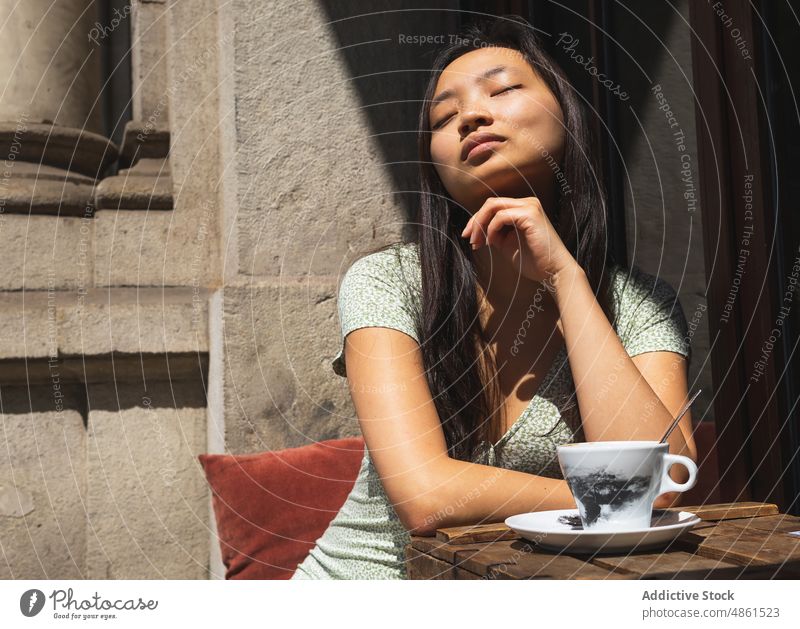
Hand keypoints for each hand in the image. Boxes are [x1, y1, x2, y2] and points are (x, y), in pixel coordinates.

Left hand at [460, 196, 577, 282]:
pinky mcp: (530, 214)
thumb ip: (495, 233)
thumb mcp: (508, 244)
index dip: (478, 220)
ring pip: (493, 206)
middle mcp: (528, 203)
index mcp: (523, 208)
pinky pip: (500, 216)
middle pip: (491, 203)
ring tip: (477, 243)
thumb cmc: (534, 261)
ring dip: (480, 225)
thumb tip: (477, 230)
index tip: (469, 237)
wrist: (553, 272)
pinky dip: (491, 229)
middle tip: (468, 238)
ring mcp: (530, 206)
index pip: (494, 207)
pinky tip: (492, 242)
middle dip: (475, 220)